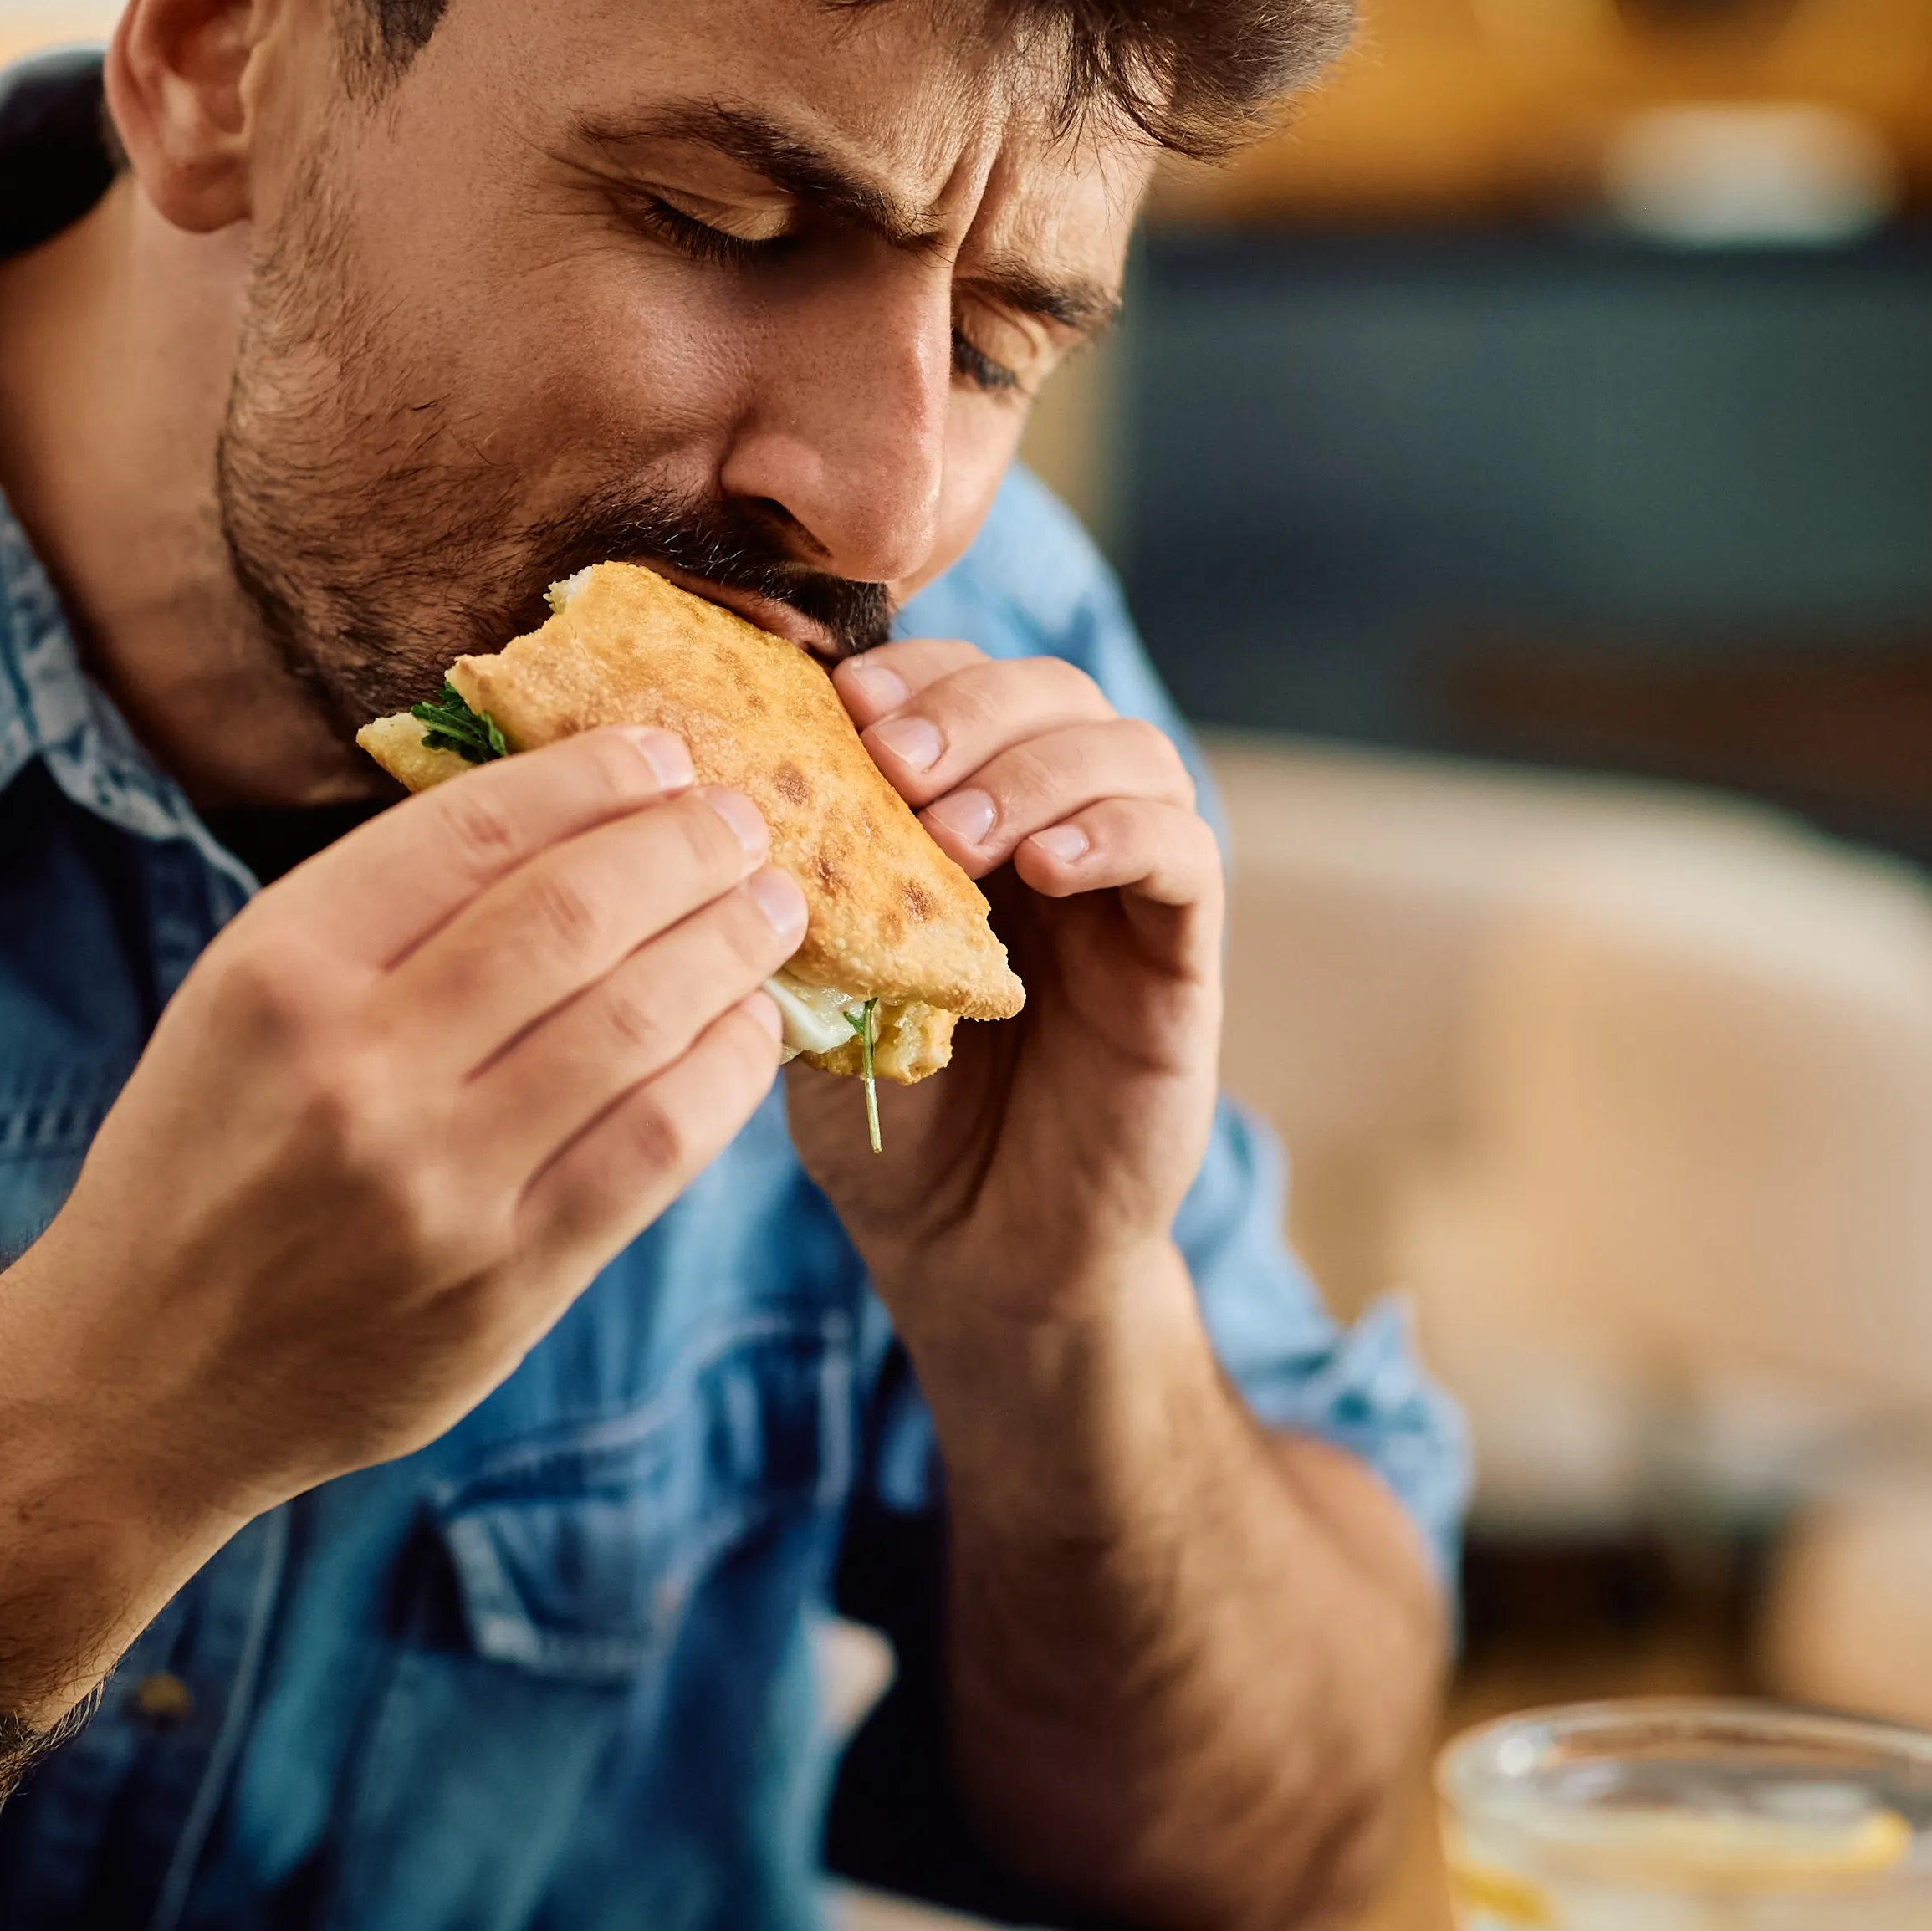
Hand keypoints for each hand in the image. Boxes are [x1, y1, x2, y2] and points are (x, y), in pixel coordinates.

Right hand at [2, 729, 795, 1553]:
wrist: (141, 1382)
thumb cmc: (204, 1166)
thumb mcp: (239, 1007)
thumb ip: (378, 918)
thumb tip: (571, 817)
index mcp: (278, 974)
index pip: (473, 832)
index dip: (591, 780)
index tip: (660, 756)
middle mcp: (355, 1069)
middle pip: (573, 914)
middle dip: (684, 848)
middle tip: (740, 822)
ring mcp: (436, 1185)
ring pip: (634, 1024)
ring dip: (726, 949)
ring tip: (767, 910)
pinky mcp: (504, 1283)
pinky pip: (656, 1149)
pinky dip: (725, 1072)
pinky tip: (749, 1029)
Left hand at [802, 637, 1223, 1334]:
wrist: (976, 1257)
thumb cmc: (894, 1133)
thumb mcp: (824, 1000)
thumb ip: (809, 903)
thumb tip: (747, 795)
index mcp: (966, 822)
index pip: (963, 687)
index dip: (914, 673)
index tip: (843, 705)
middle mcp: (1056, 833)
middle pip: (1053, 691)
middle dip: (971, 706)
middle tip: (895, 760)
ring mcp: (1127, 892)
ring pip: (1129, 750)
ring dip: (1038, 766)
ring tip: (961, 833)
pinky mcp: (1183, 959)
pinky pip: (1184, 854)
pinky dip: (1120, 834)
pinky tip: (1046, 869)